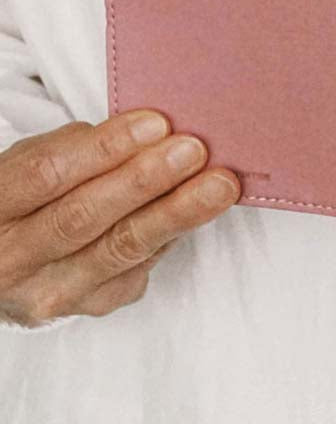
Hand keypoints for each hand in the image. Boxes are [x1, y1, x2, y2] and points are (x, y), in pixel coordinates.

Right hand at [0, 110, 239, 327]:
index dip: (105, 148)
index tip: (156, 123)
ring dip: (177, 212)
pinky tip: (198, 212)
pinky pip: (138, 268)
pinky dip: (172, 235)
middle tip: (194, 151)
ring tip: (218, 185)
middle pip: (86, 216)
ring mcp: (50, 291)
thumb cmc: (32, 197)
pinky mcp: (90, 307)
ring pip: (121, 249)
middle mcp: (14, 259)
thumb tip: (152, 131)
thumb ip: (81, 148)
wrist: (10, 262)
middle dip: (147, 180)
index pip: (48, 173)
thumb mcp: (35, 163)